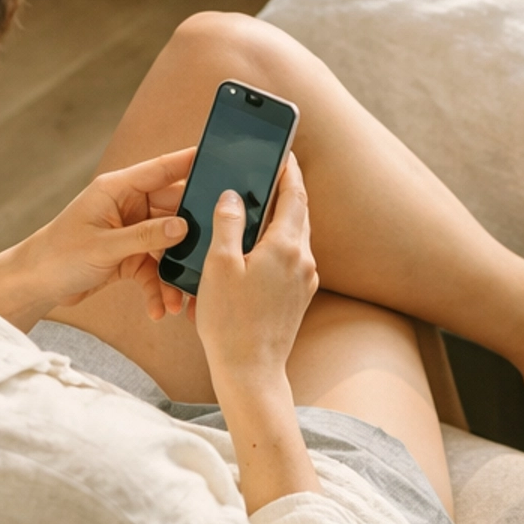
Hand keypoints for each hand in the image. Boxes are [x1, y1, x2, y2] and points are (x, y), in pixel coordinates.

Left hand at [0, 148, 196, 330]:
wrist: (35, 286)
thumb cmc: (58, 255)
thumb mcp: (104, 246)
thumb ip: (145, 236)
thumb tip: (183, 226)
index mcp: (118, 189)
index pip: (162, 169)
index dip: (191, 161)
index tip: (221, 158)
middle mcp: (128, 206)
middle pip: (174, 211)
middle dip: (192, 234)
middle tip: (215, 249)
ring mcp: (131, 232)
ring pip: (168, 245)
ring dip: (176, 271)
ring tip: (181, 298)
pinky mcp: (130, 257)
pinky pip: (154, 269)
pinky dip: (159, 288)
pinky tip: (159, 309)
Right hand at [193, 154, 318, 392]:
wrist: (251, 371)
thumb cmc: (230, 321)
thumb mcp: (219, 265)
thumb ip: (227, 223)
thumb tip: (234, 196)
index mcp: (287, 246)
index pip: (294, 195)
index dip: (289, 170)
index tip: (283, 152)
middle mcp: (304, 260)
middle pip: (298, 213)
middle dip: (285, 192)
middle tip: (268, 174)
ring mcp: (305, 280)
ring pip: (296, 236)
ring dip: (281, 218)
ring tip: (259, 208)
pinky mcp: (299, 297)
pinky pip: (292, 258)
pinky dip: (278, 243)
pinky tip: (257, 249)